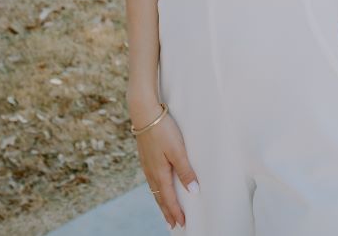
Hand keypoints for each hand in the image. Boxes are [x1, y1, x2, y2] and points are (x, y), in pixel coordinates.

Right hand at [132, 106, 199, 229]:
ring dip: (161, 201)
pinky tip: (158, 187)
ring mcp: (147, 164)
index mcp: (160, 173)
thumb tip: (193, 191)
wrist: (144, 112)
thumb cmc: (163, 130)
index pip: (169, 198)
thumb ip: (185, 170)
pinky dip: (156, 190)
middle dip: (167, 211)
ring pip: (154, 189)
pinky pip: (151, 180)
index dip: (175, 212)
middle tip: (173, 225)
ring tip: (166, 210)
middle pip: (160, 197)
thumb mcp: (177, 150)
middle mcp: (151, 172)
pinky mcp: (146, 157)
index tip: (182, 224)